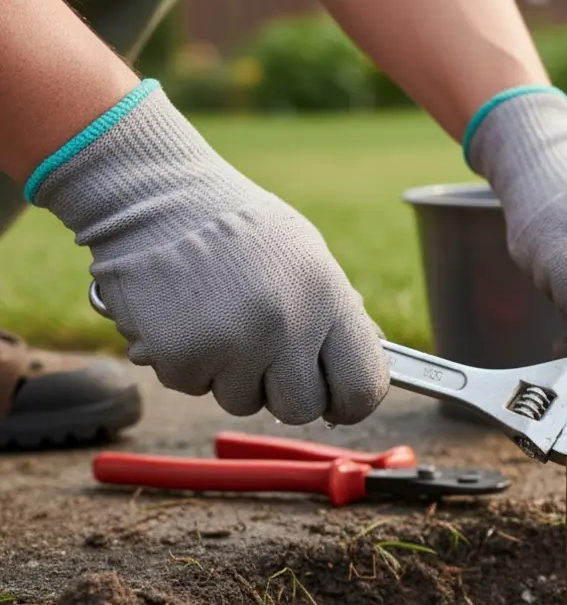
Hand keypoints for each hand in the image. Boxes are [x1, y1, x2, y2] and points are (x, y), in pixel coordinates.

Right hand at [32, 84, 387, 423]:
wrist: (155, 195)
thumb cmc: (239, 229)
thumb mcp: (308, 257)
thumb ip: (337, 315)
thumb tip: (374, 366)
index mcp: (328, 298)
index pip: (364, 386)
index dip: (350, 402)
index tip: (336, 401)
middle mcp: (287, 325)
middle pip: (302, 409)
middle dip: (283, 391)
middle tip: (262, 353)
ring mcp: (234, 343)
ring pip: (243, 402)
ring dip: (229, 374)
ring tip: (216, 316)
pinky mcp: (181, 355)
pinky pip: (193, 388)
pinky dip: (186, 362)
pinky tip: (183, 317)